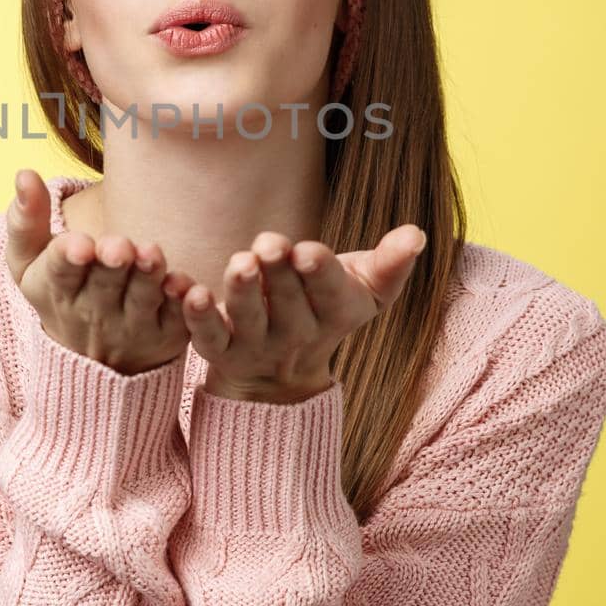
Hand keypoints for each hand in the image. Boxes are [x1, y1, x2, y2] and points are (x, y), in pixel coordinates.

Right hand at [4, 168, 192, 375]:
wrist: (90, 356)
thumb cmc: (58, 289)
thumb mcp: (28, 262)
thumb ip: (25, 219)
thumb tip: (24, 172)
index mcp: (58, 288)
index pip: (60, 272)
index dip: (69, 257)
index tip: (79, 245)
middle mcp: (94, 311)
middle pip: (105, 284)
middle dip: (113, 264)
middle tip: (120, 246)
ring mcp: (132, 326)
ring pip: (142, 300)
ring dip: (148, 278)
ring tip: (151, 253)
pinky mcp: (167, 336)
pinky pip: (178, 321)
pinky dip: (185, 307)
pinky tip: (190, 288)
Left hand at [179, 225, 427, 402]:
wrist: (282, 372)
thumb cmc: (325, 306)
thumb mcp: (362, 289)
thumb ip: (389, 264)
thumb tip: (416, 233)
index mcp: (334, 314)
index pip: (331, 295)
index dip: (320, 274)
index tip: (309, 252)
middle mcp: (296, 335)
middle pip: (288, 304)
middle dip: (279, 273)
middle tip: (269, 244)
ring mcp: (256, 346)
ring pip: (248, 320)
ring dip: (242, 292)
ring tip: (239, 264)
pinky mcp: (220, 351)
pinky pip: (207, 336)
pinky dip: (197, 317)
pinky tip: (188, 292)